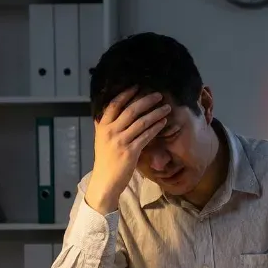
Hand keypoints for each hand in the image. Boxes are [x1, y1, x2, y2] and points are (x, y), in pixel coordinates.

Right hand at [85, 87, 174, 213]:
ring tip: (166, 108)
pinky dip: (155, 128)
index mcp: (102, 126)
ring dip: (156, 113)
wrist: (105, 181)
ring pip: (141, 122)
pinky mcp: (130, 152)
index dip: (127, 94)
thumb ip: (105, 125)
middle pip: (131, 110)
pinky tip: (163, 123)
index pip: (114, 105)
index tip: (138, 87)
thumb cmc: (105, 160)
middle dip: (146, 100)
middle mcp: (110, 131)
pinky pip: (146, 136)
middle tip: (158, 95)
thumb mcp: (101, 139)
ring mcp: (120, 141)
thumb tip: (109, 111)